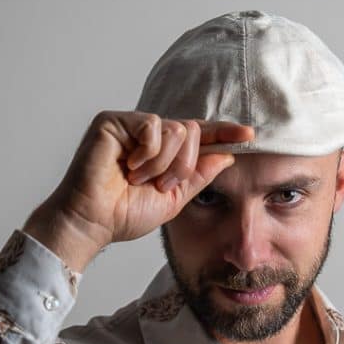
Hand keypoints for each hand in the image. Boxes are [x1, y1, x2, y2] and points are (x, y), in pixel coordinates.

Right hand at [23, 110, 253, 268]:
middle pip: (191, 131)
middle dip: (185, 164)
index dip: (223, 132)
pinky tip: (129, 168)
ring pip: (176, 129)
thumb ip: (199, 175)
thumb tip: (227, 155)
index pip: (198, 135)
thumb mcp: (173, 198)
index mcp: (162, 152)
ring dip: (165, 163)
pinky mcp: (113, 120)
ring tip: (141, 179)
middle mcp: (147, 134)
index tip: (249, 134)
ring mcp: (130, 125)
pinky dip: (148, 153)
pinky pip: (153, 126)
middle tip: (162, 185)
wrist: (93, 222)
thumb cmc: (123, 214)